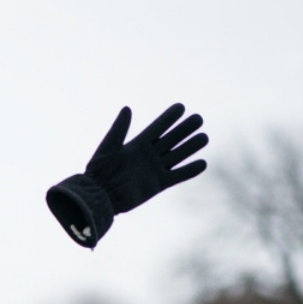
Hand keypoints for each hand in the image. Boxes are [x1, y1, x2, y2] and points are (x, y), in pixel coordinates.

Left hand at [86, 103, 208, 212]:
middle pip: (171, 139)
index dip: (169, 118)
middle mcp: (149, 155)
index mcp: (137, 145)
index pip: (157, 128)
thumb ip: (119, 129)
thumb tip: (127, 108)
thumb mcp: (108, 147)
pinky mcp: (158, 184)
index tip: (181, 107)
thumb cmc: (98, 172)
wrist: (99, 196)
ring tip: (204, 137)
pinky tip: (203, 163)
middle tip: (198, 118)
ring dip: (191, 147)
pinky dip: (190, 170)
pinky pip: (178, 176)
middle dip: (185, 129)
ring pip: (177, 155)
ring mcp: (155, 170)